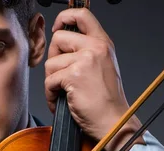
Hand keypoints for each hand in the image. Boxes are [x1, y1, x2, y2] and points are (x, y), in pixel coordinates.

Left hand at [44, 7, 143, 150]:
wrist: (114, 122)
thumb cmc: (107, 101)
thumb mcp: (103, 66)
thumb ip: (87, 51)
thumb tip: (61, 45)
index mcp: (103, 43)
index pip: (82, 15)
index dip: (64, 17)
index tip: (57, 28)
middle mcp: (95, 48)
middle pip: (58, 38)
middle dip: (53, 57)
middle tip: (60, 74)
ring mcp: (85, 60)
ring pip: (51, 62)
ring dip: (51, 80)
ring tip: (62, 93)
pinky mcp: (74, 76)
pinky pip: (49, 80)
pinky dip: (50, 94)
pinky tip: (59, 101)